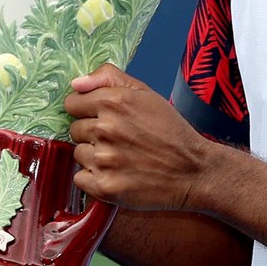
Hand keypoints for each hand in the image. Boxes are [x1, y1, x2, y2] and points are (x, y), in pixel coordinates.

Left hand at [65, 64, 218, 211]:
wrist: (195, 171)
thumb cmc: (171, 132)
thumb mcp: (147, 94)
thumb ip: (109, 78)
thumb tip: (75, 84)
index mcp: (113, 102)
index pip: (72, 104)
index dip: (87, 110)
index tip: (104, 118)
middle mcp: (105, 129)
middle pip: (75, 130)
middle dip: (93, 134)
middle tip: (121, 140)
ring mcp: (103, 160)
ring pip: (79, 154)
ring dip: (95, 157)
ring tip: (122, 158)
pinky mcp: (104, 187)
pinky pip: (80, 179)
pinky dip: (95, 179)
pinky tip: (117, 174)